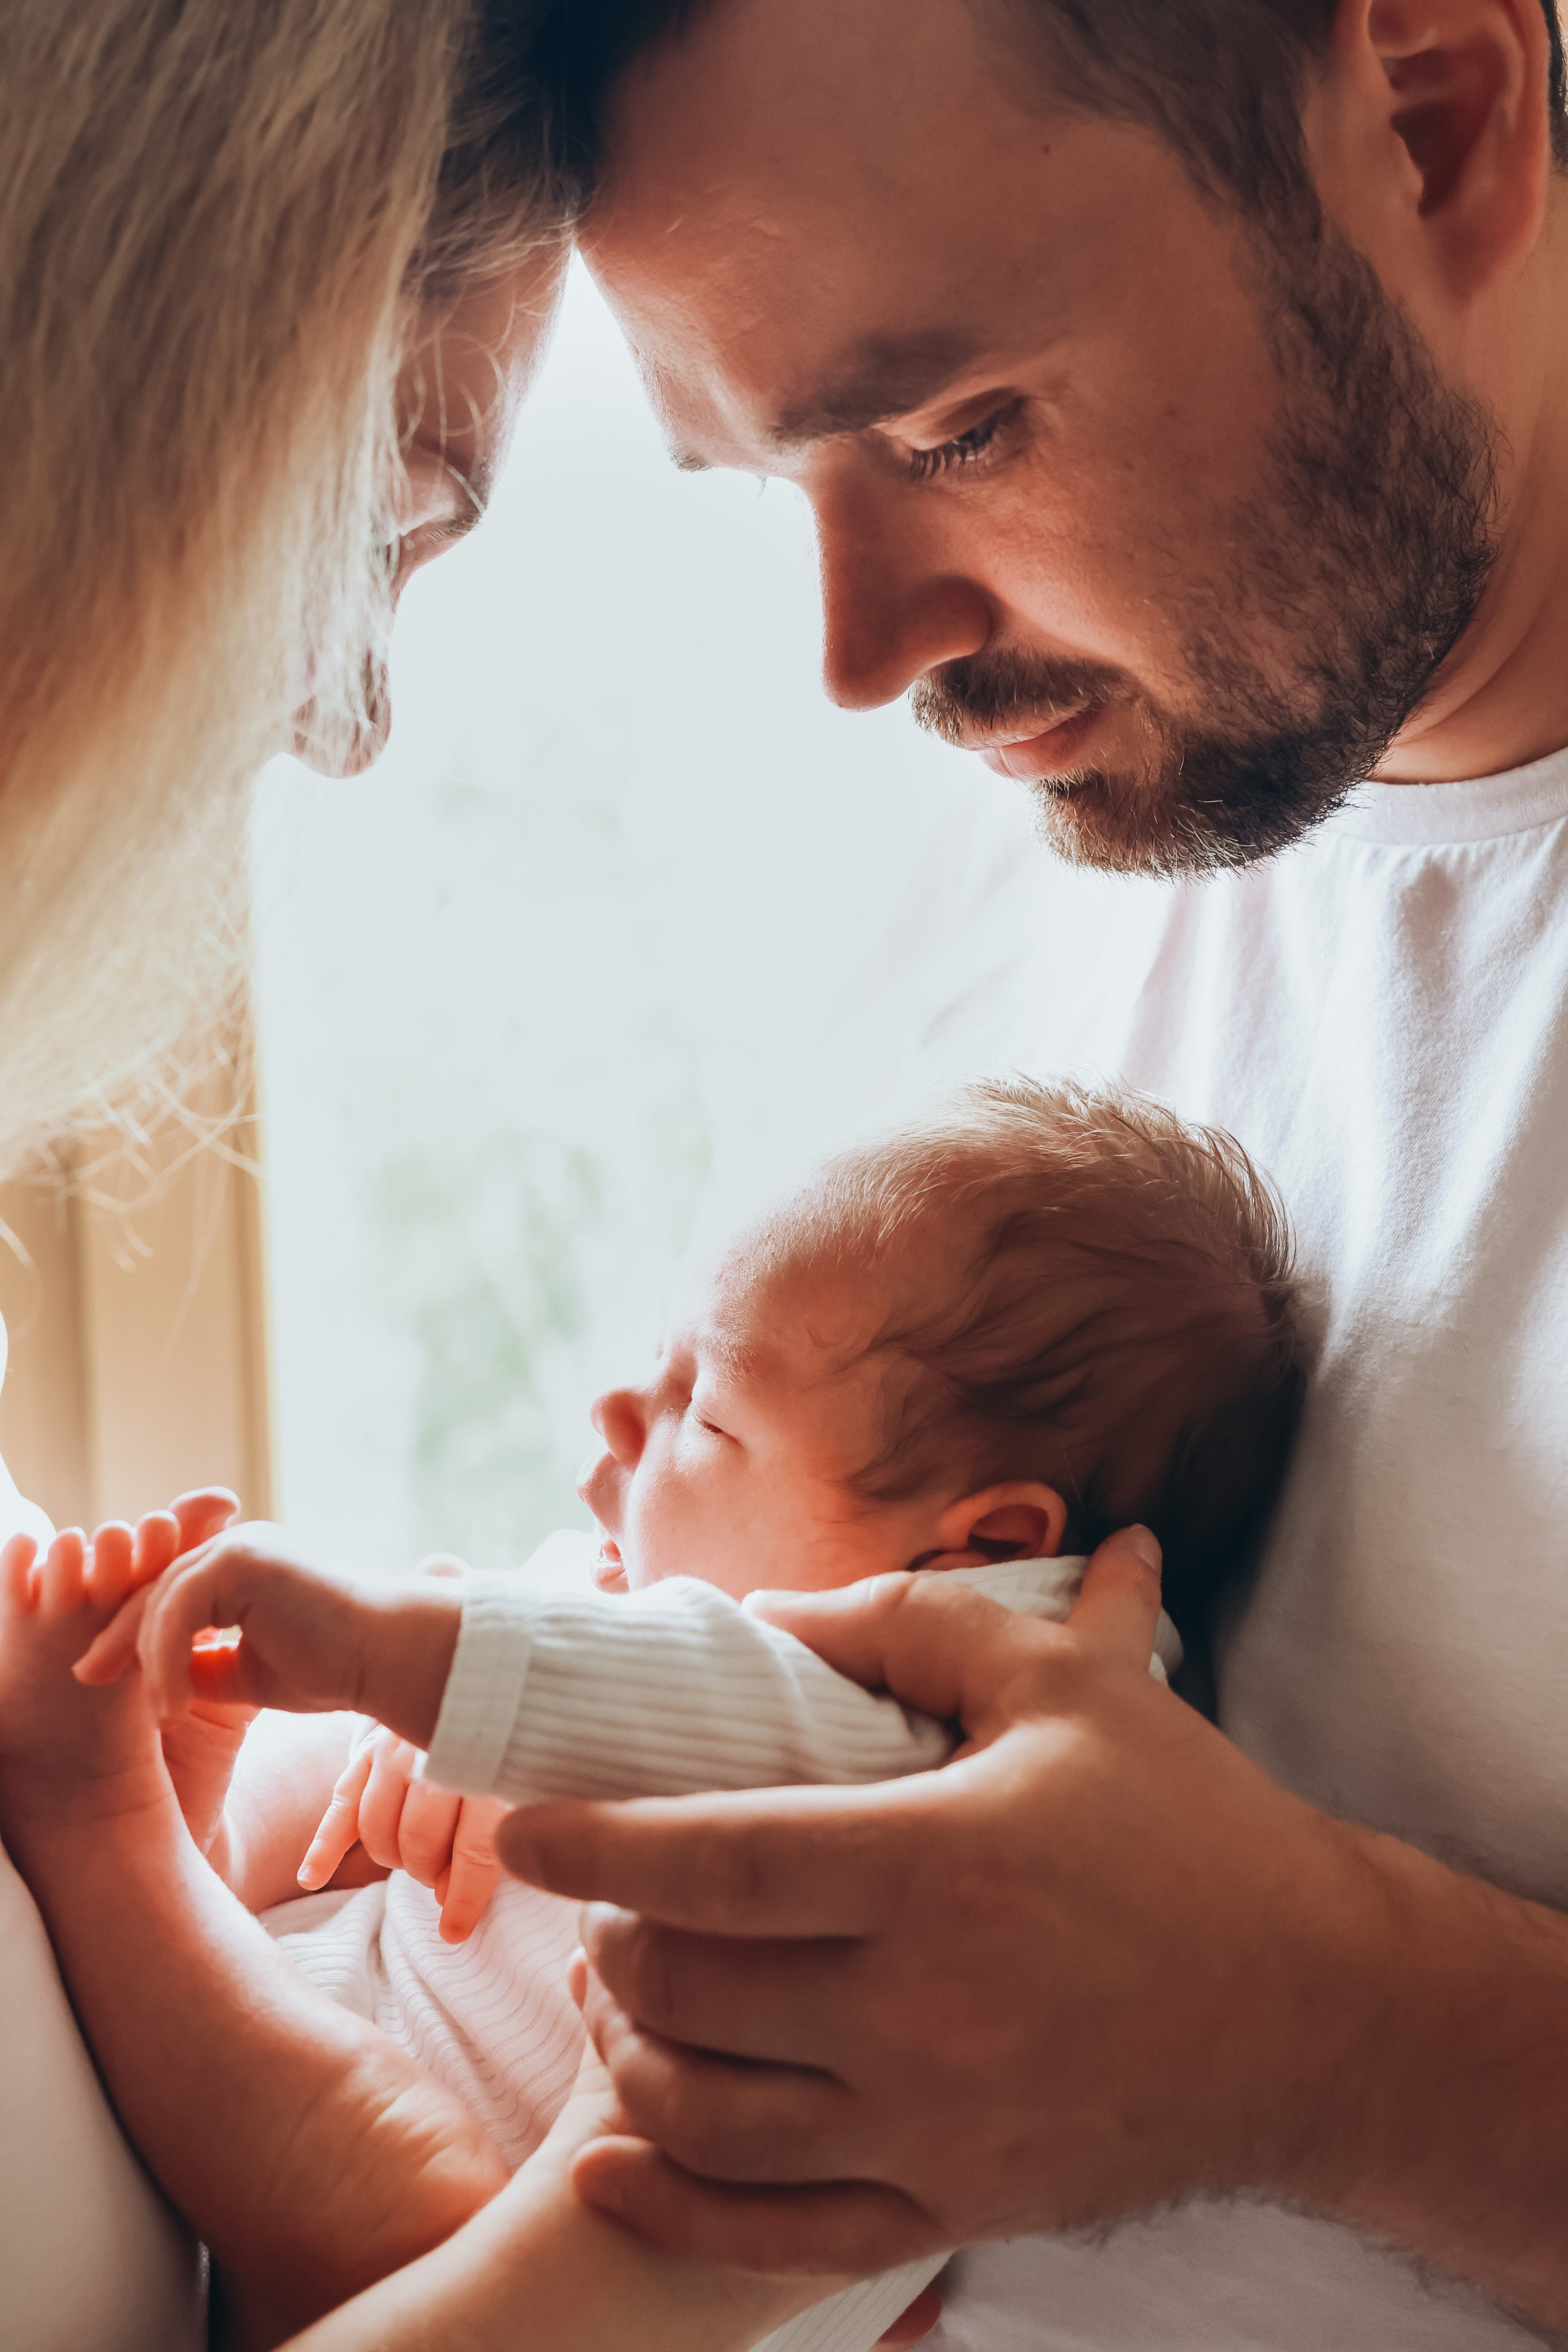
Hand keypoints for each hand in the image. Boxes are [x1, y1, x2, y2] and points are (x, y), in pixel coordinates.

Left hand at [73, 1524, 460, 1747]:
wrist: (384, 1658)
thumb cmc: (331, 1668)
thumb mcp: (245, 1673)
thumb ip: (202, 1667)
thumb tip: (160, 1681)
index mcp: (239, 1568)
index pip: (166, 1594)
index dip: (130, 1633)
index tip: (99, 1673)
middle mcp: (236, 1548)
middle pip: (154, 1590)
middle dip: (118, 1638)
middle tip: (86, 1677)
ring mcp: (239, 1547)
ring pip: (162, 1599)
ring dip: (145, 1658)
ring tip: (150, 1711)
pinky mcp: (243, 1559)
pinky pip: (180, 1609)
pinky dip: (167, 1658)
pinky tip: (171, 1705)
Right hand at [301, 1720, 507, 1942]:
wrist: (477, 1696)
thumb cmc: (508, 1754)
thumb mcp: (523, 1789)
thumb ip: (496, 1839)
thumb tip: (449, 1900)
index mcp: (491, 1761)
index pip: (474, 1845)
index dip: (465, 1895)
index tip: (455, 1931)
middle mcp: (438, 1751)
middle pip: (419, 1836)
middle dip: (429, 1872)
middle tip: (442, 1878)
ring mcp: (397, 1747)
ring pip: (377, 1825)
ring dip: (393, 1858)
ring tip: (415, 1863)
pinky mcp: (367, 1751)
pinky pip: (339, 1806)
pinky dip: (323, 1845)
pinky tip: (311, 1878)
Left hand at [492, 1530, 1398, 2274]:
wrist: (1317, 2006)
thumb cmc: (1183, 1823)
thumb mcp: (1063, 1682)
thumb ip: (909, 1624)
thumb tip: (768, 1616)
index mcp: (941, 1866)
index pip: (717, 1862)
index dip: (601, 1843)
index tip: (530, 1823)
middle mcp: (925, 2010)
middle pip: (695, 1986)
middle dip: (615, 1935)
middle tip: (605, 1894)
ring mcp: (937, 2126)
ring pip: (709, 2112)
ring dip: (630, 2050)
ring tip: (617, 1991)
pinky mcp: (958, 2203)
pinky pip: (774, 2233)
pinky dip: (671, 2203)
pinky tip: (607, 2162)